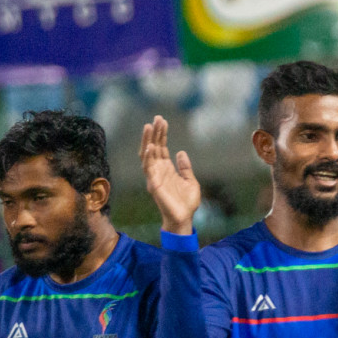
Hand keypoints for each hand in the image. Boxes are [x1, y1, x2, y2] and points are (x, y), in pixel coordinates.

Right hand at [139, 116, 200, 234]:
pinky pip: (148, 169)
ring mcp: (154, 177)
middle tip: (157, 118)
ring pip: (147, 155)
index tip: (163, 120)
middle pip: (153, 147)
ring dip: (148, 141)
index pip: (162, 147)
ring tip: (149, 126)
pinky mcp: (154, 185)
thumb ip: (185, 167)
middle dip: (154, 133)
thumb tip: (181, 152)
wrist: (185, 218)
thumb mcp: (190, 181)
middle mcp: (158, 170)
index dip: (161, 134)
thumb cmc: (186, 202)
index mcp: (167, 169)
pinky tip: (150, 147)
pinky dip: (148, 157)